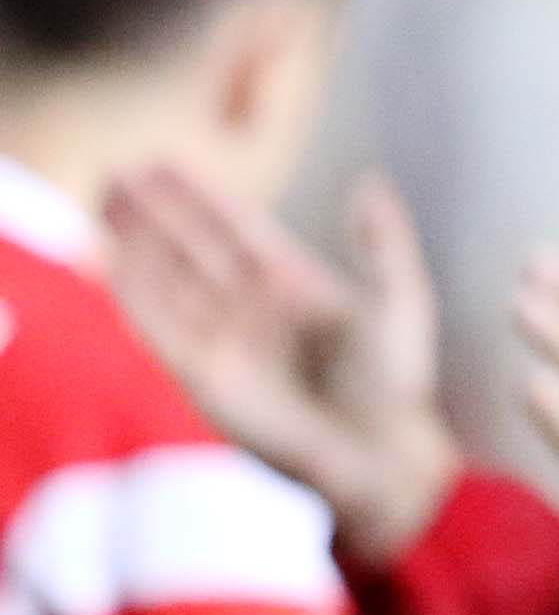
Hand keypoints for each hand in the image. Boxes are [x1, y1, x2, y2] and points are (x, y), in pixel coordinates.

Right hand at [104, 169, 457, 565]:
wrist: (382, 453)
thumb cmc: (398, 381)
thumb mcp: (399, 297)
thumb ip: (382, 240)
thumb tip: (368, 182)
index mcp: (299, 286)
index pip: (239, 231)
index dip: (204, 197)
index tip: (168, 161)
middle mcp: (255, 310)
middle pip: (194, 249)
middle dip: (158, 213)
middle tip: (119, 172)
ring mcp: (227, 341)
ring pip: (171, 281)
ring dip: (136, 244)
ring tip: (104, 202)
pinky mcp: (204, 377)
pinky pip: (161, 328)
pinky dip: (136, 294)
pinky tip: (112, 261)